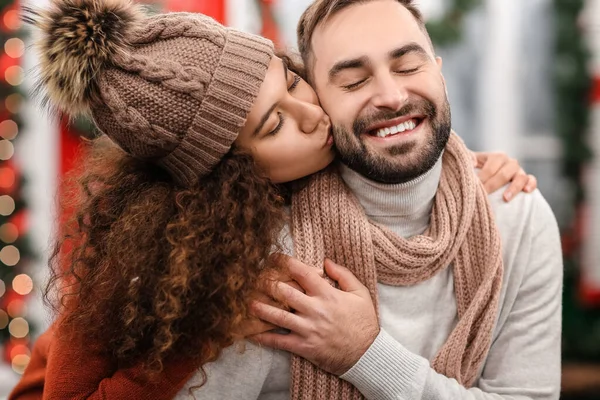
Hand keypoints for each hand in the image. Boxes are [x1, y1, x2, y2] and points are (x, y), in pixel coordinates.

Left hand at [250, 257, 378, 375]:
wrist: (367, 354)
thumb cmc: (364, 322)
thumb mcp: (360, 293)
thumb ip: (343, 274)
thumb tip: (325, 261)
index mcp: (327, 294)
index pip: (302, 273)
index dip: (285, 263)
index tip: (274, 257)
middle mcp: (314, 309)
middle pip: (284, 292)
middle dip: (267, 284)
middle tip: (255, 279)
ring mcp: (307, 329)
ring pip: (277, 316)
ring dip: (260, 309)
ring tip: (248, 302)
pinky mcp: (303, 346)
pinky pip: (279, 341)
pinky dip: (264, 337)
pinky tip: (252, 332)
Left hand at [473, 152, 536, 200]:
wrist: (485, 175)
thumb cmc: (476, 170)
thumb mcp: (470, 163)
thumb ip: (468, 161)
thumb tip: (470, 162)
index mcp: (496, 157)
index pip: (490, 168)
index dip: (482, 178)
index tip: (474, 188)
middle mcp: (509, 162)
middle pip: (504, 174)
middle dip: (492, 186)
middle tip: (484, 195)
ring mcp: (519, 171)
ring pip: (520, 177)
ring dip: (513, 188)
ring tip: (505, 198)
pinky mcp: (526, 179)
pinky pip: (531, 180)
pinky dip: (530, 184)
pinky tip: (526, 191)